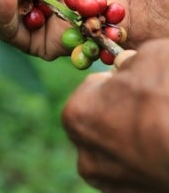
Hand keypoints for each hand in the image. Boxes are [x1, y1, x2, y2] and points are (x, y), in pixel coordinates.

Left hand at [62, 38, 168, 192]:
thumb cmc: (167, 96)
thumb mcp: (149, 56)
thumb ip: (129, 61)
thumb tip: (126, 65)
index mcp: (77, 114)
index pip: (92, 88)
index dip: (113, 81)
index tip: (131, 82)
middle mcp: (86, 152)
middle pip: (100, 119)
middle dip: (118, 108)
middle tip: (145, 102)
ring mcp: (108, 180)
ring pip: (115, 145)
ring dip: (129, 134)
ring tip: (156, 123)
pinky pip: (131, 167)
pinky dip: (141, 156)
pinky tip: (159, 145)